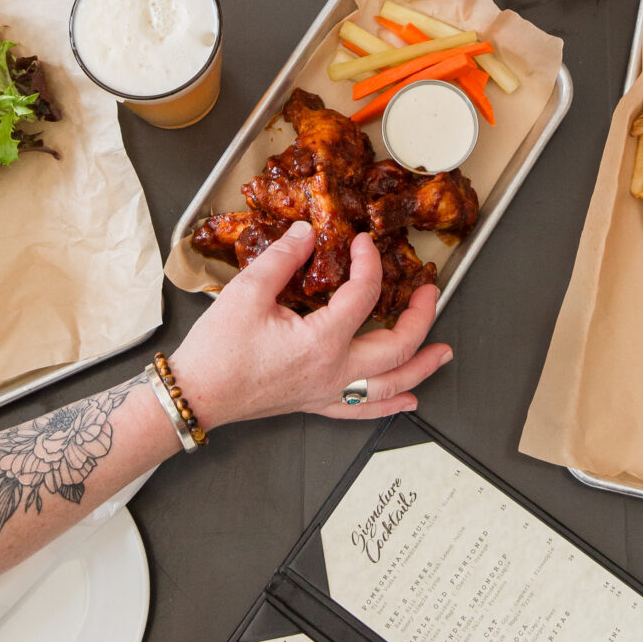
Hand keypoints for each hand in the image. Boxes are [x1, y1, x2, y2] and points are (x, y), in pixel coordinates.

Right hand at [170, 223, 451, 427]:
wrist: (197, 392)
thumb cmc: (218, 350)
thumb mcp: (247, 292)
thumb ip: (284, 258)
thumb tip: (308, 232)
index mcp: (321, 342)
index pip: (363, 295)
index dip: (369, 263)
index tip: (364, 243)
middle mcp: (334, 372)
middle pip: (396, 347)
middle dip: (419, 317)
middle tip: (430, 292)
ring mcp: (328, 391)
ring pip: (390, 385)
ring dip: (421, 366)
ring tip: (444, 352)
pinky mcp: (316, 402)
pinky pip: (363, 410)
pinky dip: (391, 405)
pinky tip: (409, 400)